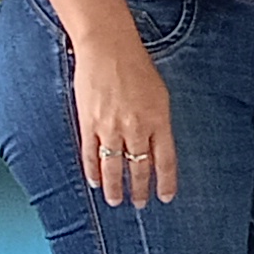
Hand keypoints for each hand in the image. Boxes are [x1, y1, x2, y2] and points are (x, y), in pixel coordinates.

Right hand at [68, 23, 178, 208]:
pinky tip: (95, 182)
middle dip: (140, 189)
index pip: (165, 161)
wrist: (108, 49)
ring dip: (115, 187)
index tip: (165, 197)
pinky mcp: (88, 123)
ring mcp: (110, 127)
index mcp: (159, 121)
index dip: (166, 182)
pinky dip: (93, 171)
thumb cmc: (138, 69)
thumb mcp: (160, 96)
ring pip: (113, 166)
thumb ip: (158, 124)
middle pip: (139, 168)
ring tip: (116, 201)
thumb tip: (155, 150)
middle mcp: (136, 128)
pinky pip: (91, 153)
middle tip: (139, 204)